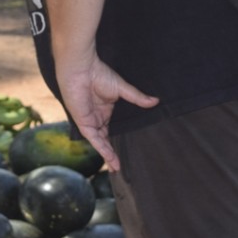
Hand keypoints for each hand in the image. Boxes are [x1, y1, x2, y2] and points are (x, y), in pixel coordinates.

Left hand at [56, 54, 158, 170]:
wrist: (82, 70)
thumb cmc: (98, 74)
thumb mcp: (122, 89)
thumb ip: (137, 98)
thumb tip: (156, 101)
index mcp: (105, 109)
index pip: (113, 128)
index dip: (120, 139)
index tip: (128, 150)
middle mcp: (97, 117)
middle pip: (106, 138)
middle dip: (112, 152)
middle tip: (121, 166)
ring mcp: (90, 120)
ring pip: (100, 142)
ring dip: (107, 154)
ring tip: (116, 167)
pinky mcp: (83, 123)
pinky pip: (94, 139)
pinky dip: (101, 149)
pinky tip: (110, 158)